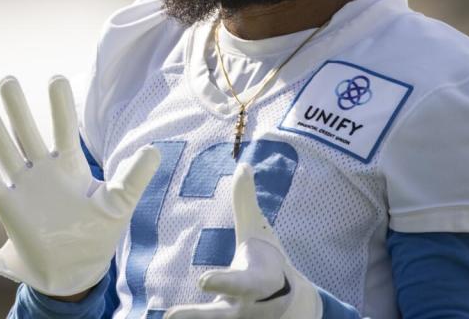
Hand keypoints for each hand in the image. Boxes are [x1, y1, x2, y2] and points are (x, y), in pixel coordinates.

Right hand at [0, 75, 160, 296]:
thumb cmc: (98, 235)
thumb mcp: (119, 204)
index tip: (55, 78)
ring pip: (6, 151)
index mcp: (70, 166)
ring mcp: (25, 187)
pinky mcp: (9, 208)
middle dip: (19, 108)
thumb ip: (134, 177)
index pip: (65, 129)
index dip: (60, 106)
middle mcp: (44, 170)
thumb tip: (155, 150)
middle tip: (7, 79)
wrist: (75, 271)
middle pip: (28, 132)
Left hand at [165, 164, 321, 318]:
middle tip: (170, 317)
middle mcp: (249, 310)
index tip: (203, 280)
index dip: (225, 283)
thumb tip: (242, 164)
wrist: (298, 307)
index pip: (242, 283)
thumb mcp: (261, 235)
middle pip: (222, 318)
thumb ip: (246, 203)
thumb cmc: (273, 263)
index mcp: (258, 282)